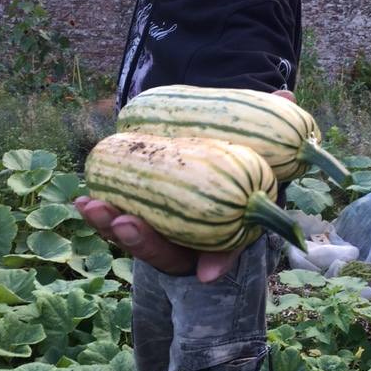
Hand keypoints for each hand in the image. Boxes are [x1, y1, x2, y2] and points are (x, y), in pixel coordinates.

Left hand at [74, 196, 244, 283]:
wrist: (243, 191)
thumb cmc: (244, 211)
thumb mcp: (242, 234)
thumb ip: (227, 252)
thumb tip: (207, 276)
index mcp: (188, 256)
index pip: (163, 255)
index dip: (144, 241)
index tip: (125, 223)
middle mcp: (167, 246)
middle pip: (137, 242)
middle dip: (115, 228)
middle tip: (99, 209)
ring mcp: (155, 228)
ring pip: (124, 228)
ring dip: (103, 217)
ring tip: (85, 202)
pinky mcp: (149, 208)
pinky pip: (126, 206)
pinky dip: (109, 197)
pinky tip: (86, 193)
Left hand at [75, 89, 291, 282]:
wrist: (203, 176)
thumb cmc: (233, 164)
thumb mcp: (252, 149)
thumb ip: (266, 126)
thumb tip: (285, 96)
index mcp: (223, 232)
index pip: (225, 252)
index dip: (219, 261)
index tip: (207, 274)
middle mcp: (192, 242)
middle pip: (169, 252)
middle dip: (145, 242)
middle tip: (126, 224)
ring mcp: (164, 236)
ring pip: (138, 241)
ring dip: (112, 227)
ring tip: (93, 206)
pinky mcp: (141, 224)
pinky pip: (120, 225)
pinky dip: (102, 215)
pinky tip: (84, 200)